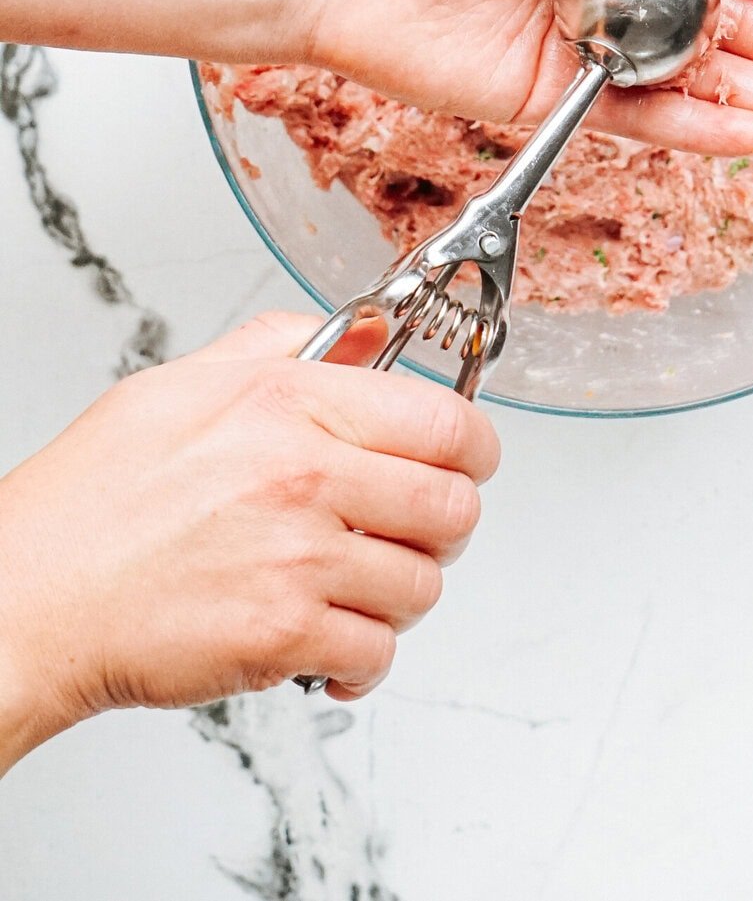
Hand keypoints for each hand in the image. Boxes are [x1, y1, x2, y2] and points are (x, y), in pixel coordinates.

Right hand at [0, 313, 498, 771]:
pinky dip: (362, 656)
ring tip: (350, 583)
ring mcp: (300, 558)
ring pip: (423, 584)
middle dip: (443, 523)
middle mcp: (306, 475)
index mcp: (290, 402)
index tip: (464, 458)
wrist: (31, 596)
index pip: (445, 420)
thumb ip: (286, 345)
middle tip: (409, 528)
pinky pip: (377, 652)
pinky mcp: (285, 636)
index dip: (471, 446)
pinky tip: (327, 639)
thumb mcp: (185, 382)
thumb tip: (362, 335)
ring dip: (397, 592)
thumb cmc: (93, 498)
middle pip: (454, 506)